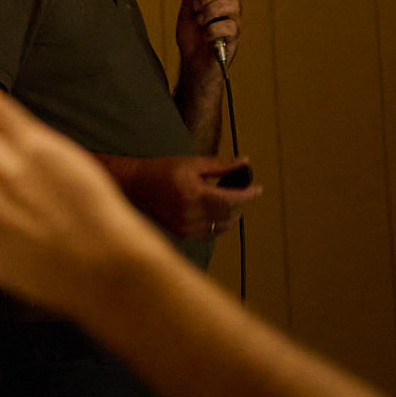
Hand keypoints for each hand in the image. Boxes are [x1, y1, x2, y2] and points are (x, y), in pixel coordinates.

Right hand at [120, 152, 260, 239]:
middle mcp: (192, 213)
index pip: (231, 199)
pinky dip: (220, 223)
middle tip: (243, 191)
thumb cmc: (163, 170)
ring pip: (223, 226)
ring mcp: (188, 226)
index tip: (258, 188)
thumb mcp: (191, 163)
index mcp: (194, 193)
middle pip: (230, 214)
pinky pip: (212, 232)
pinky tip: (217, 212)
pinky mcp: (185, 234)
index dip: (248, 195)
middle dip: (241, 203)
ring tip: (230, 201)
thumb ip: (219, 165)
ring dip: (232, 215)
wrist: (137, 186)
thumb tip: (244, 162)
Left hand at [177, 0, 241, 71]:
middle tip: (195, 7)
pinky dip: (212, 29)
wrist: (192, 64)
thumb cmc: (191, 40)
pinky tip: (205, 36)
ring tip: (199, 22)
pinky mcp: (234, 39)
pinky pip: (229, 26)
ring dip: (210, 11)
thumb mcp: (185, 13)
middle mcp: (229, 9)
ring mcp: (233, 23)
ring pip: (232, 5)